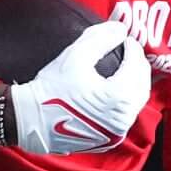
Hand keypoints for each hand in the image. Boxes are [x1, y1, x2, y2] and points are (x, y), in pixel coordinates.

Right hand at [7, 19, 149, 154]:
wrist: (30, 120)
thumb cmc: (51, 89)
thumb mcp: (75, 56)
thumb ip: (101, 38)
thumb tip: (120, 30)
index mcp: (118, 98)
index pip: (136, 66)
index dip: (133, 49)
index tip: (126, 39)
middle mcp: (122, 119)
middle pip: (141, 86)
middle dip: (137, 66)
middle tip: (129, 51)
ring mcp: (115, 132)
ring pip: (134, 103)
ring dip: (133, 84)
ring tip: (124, 68)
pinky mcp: (107, 139)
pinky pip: (123, 116)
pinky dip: (124, 101)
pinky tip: (115, 90)